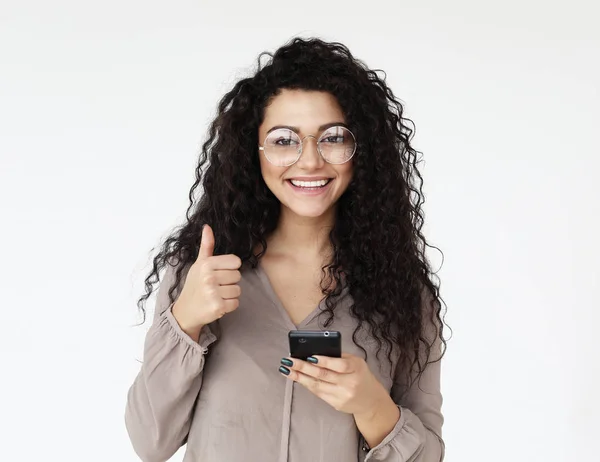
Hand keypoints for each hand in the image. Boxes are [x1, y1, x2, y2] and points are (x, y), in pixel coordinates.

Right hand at [172, 224, 241, 339]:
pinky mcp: (218, 307)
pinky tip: (218, 304)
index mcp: (206, 264)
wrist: (185, 311)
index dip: (230, 268)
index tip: (219, 274)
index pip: (236, 262)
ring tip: (216, 295)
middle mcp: (209, 277)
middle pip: (237, 276)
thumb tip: (207, 226)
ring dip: (229, 294)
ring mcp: (213, 293)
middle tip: (215, 286)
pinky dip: (229, 305)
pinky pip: (236, 303)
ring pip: (238, 290)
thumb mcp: (199, 264)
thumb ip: (206, 246)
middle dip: (229, 282)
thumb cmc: (194, 285)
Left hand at [279, 353, 390, 417]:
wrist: (371, 400)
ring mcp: (342, 395)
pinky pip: (318, 393)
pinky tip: (296, 378)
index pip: (339, 364)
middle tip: (289, 360)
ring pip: (317, 385)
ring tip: (286, 369)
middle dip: (303, 367)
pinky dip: (306, 384)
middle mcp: (349, 383)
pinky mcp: (336, 404)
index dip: (323, 361)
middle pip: (323, 375)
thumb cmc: (360, 375)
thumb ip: (339, 357)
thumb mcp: (356, 362)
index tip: (309, 356)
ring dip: (299, 377)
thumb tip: (314, 352)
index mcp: (356, 368)